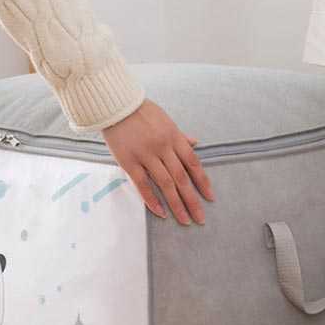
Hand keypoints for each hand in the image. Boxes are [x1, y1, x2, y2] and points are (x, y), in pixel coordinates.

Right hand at [103, 100, 214, 224]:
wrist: (115, 105)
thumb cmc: (141, 112)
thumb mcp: (166, 120)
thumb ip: (180, 136)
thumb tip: (195, 143)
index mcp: (174, 137)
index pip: (193, 163)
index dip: (203, 182)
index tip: (210, 198)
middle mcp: (163, 147)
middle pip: (182, 178)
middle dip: (193, 200)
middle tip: (200, 219)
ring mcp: (146, 155)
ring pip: (165, 184)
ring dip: (177, 204)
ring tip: (185, 220)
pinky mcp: (128, 161)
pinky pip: (143, 184)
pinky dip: (152, 199)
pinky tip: (161, 212)